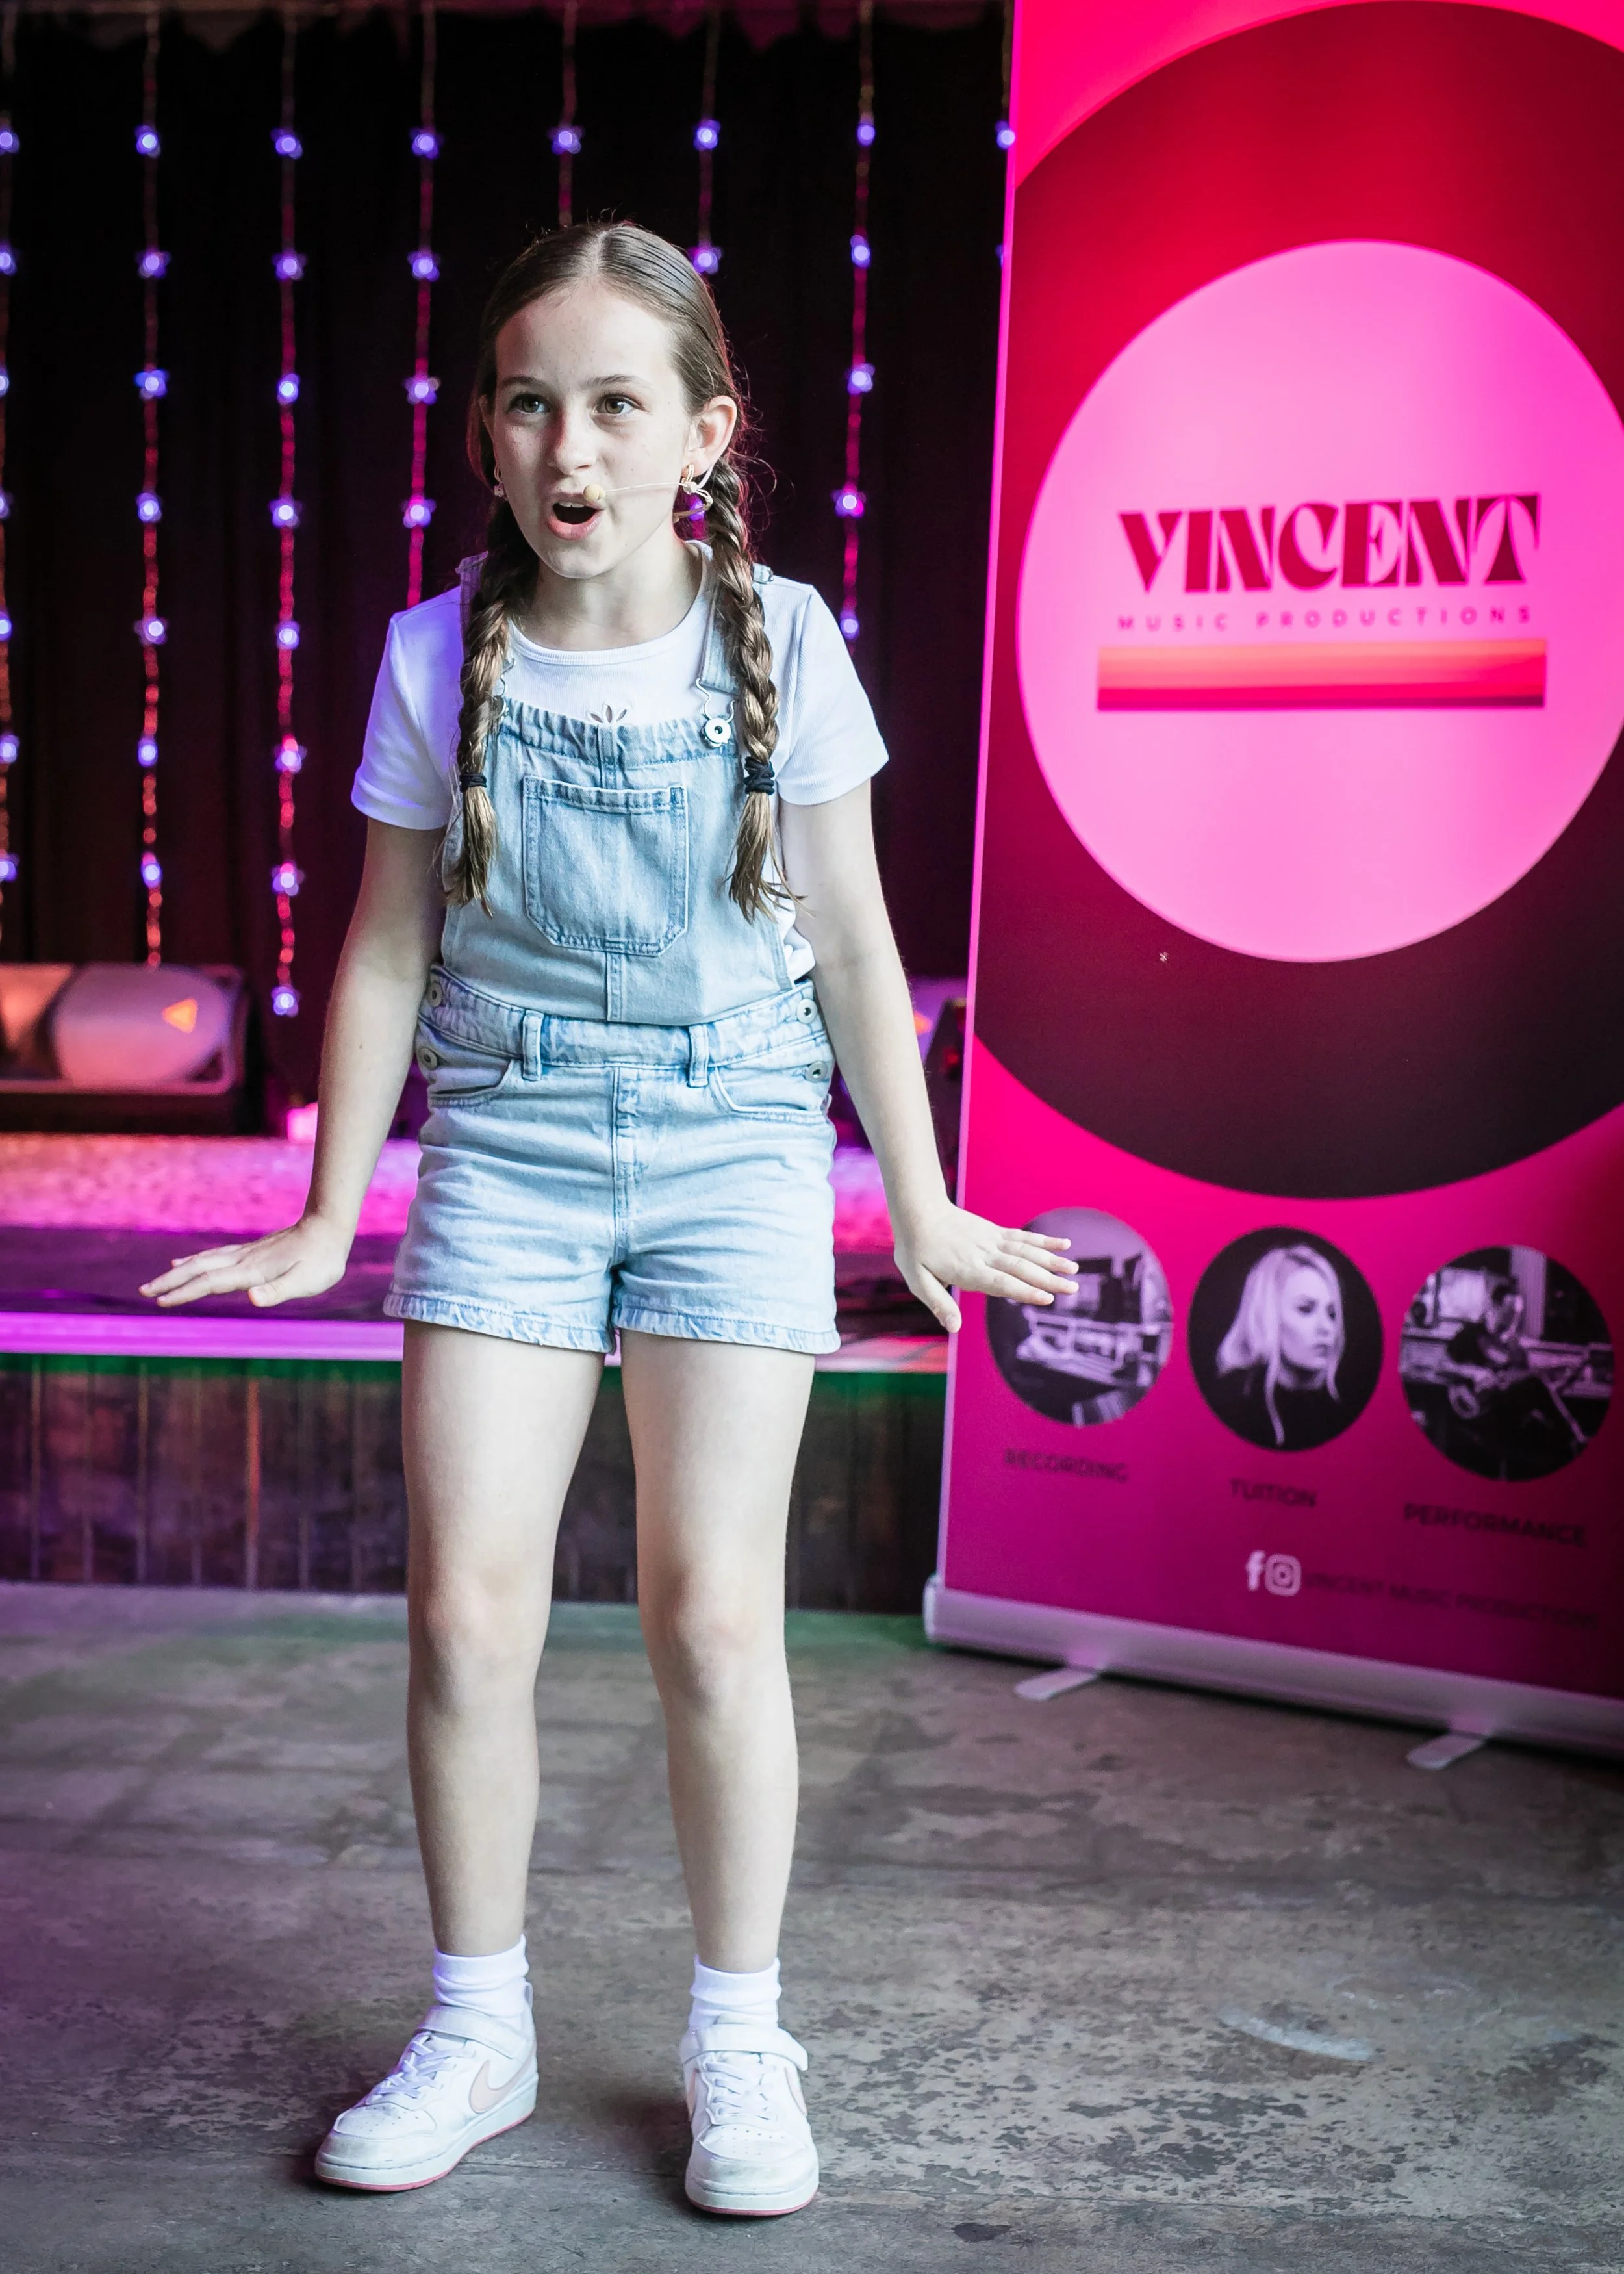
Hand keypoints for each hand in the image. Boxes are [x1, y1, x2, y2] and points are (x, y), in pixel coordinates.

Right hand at [139, 1216, 352, 1309]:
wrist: (329, 1227)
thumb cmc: (322, 1260)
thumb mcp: (307, 1282)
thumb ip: (279, 1290)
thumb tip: (252, 1297)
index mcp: (251, 1271)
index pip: (210, 1282)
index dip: (185, 1292)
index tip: (161, 1301)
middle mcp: (243, 1260)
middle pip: (199, 1270)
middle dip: (171, 1281)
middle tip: (144, 1292)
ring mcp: (246, 1254)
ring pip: (203, 1262)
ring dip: (178, 1272)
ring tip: (157, 1281)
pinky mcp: (251, 1252)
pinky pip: (214, 1256)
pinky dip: (195, 1261)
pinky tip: (186, 1262)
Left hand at [892, 1201, 1076, 1333]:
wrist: (919, 1211)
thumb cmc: (916, 1250)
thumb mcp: (917, 1280)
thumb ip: (938, 1303)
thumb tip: (954, 1328)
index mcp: (967, 1269)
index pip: (1000, 1282)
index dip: (1024, 1290)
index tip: (1047, 1298)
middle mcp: (984, 1255)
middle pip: (1021, 1268)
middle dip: (1048, 1279)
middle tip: (1073, 1289)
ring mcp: (992, 1241)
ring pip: (1027, 1251)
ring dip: (1052, 1261)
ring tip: (1074, 1270)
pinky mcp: (994, 1232)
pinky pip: (1022, 1237)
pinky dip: (1044, 1241)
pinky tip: (1064, 1244)